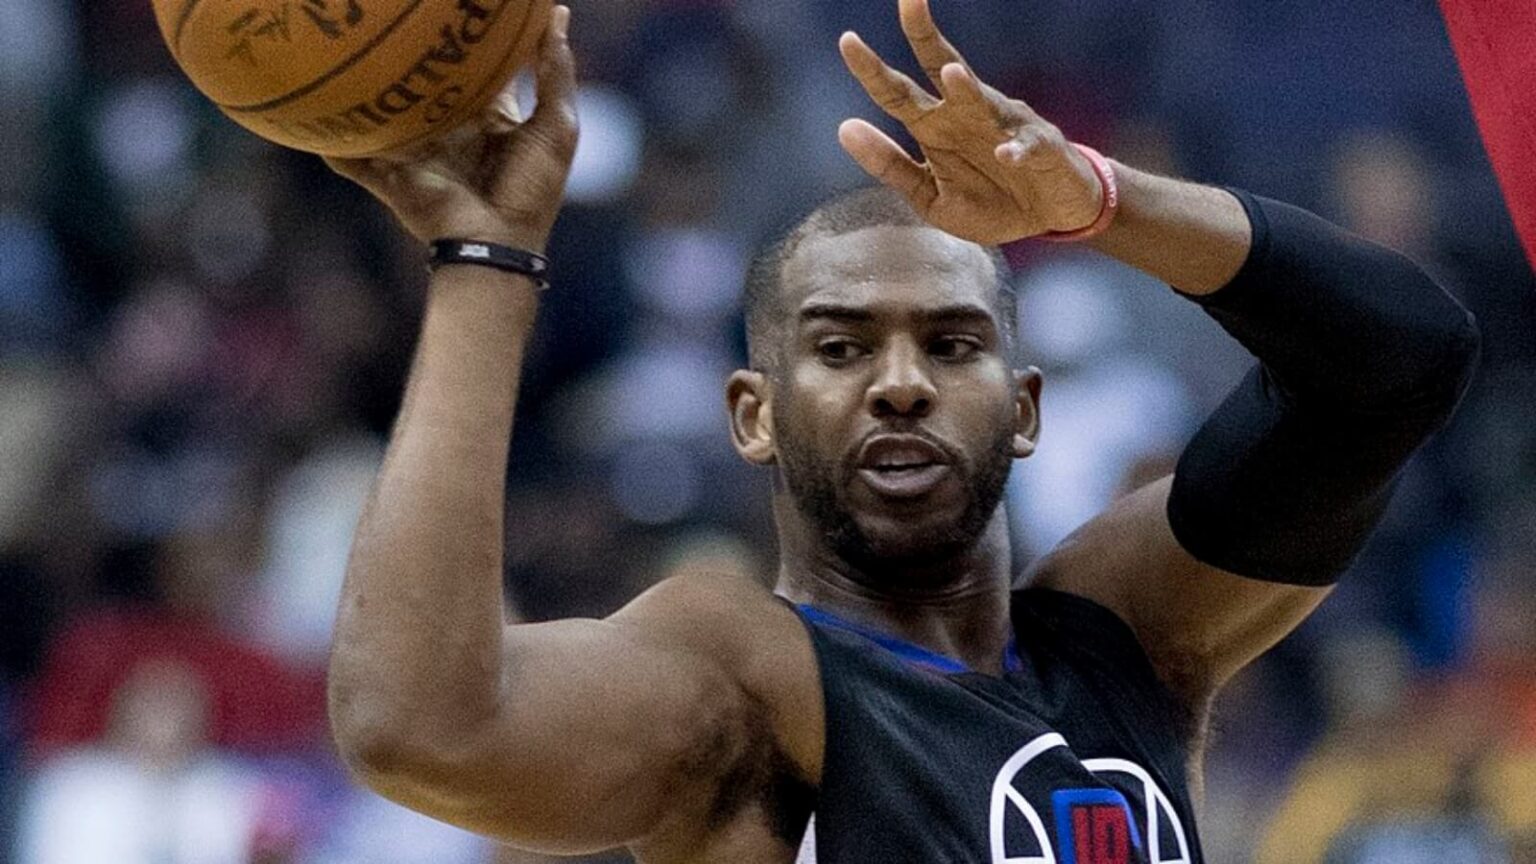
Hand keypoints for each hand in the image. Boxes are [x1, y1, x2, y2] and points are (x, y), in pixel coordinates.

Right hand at [325, 5, 576, 252]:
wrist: (496, 243)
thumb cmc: (531, 190)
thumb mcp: (556, 127)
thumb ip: (555, 73)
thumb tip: (557, 15)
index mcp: (490, 121)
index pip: (479, 72)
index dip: (471, 43)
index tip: (462, 10)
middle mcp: (450, 132)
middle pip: (426, 87)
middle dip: (413, 57)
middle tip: (397, 16)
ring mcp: (416, 154)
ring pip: (385, 114)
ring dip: (366, 89)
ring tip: (343, 47)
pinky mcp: (389, 176)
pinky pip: (351, 157)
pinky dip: (331, 140)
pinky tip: (307, 113)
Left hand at [838, 0, 1102, 244]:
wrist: (1050, 220)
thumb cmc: (989, 204)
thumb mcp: (929, 196)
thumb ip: (889, 165)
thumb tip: (844, 127)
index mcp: (936, 127)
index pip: (899, 93)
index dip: (873, 70)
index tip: (848, 41)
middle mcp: (968, 116)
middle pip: (942, 68)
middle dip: (924, 35)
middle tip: (909, 2)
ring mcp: (1006, 127)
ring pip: (984, 102)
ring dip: (969, 91)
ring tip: (952, 75)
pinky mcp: (1041, 150)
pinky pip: (1026, 147)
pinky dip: (1017, 150)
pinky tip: (1005, 155)